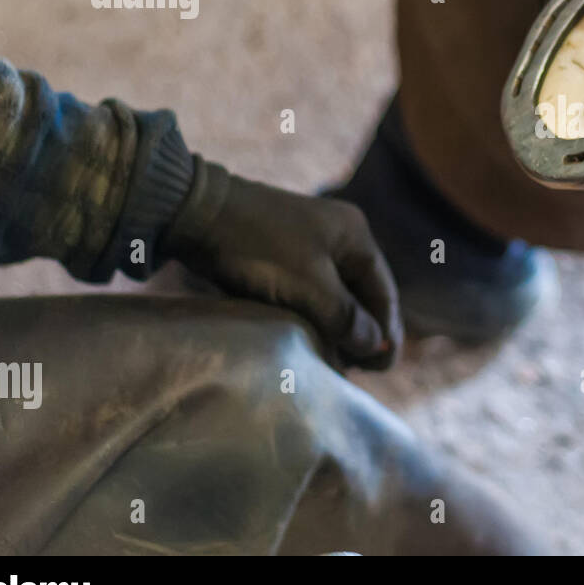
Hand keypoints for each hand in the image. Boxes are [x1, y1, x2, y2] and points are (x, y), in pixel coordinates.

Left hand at [162, 160, 401, 369]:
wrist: (196, 212)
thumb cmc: (259, 247)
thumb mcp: (309, 285)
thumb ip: (346, 318)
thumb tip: (378, 347)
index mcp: (356, 236)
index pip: (384, 293)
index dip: (387, 333)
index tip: (384, 369)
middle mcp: (340, 236)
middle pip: (364, 295)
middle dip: (365, 334)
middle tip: (361, 372)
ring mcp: (313, 244)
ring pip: (338, 296)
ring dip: (341, 328)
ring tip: (338, 362)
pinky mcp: (286, 254)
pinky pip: (314, 291)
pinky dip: (319, 317)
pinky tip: (313, 339)